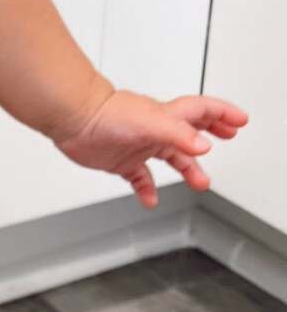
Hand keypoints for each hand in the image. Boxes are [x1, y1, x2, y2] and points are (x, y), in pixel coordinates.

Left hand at [54, 88, 249, 208]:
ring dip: (188, 169)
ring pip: (170, 157)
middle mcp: (155, 130)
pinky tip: (151, 200)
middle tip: (228, 137)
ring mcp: (138, 145)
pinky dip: (148, 189)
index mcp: (166, 117)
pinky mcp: (121, 161)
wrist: (72, 119)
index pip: (202, 111)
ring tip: (201, 182)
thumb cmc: (106, 113)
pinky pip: (140, 177)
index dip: (223, 114)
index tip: (239, 120)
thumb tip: (203, 146)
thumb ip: (178, 135)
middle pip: (190, 132)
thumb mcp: (150, 122)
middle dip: (211, 133)